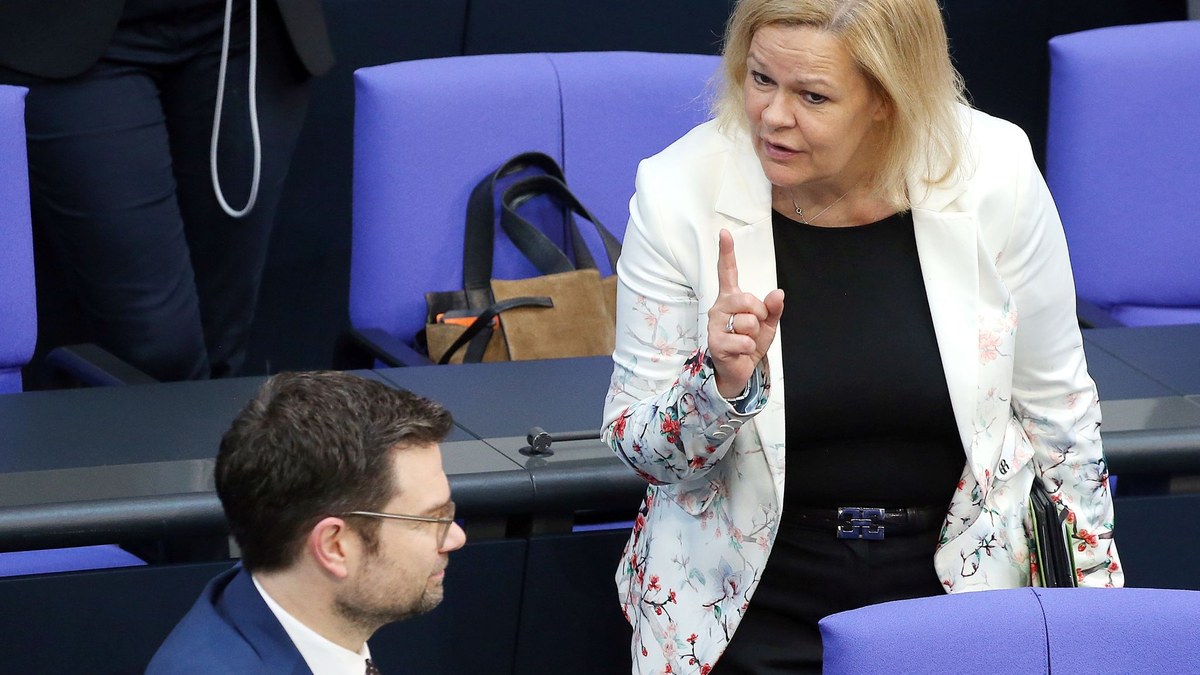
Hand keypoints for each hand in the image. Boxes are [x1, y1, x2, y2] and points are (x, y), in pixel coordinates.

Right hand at [707, 229, 783, 397]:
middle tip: (754, 326)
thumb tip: (778, 293)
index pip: (727, 271)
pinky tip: (741, 351)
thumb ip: (773, 308)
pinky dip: (749, 348)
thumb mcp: (767, 324)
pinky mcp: (715, 342)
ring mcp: (715, 324)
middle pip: (746, 299)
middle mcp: (720, 307)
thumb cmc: (749, 342)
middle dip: (759, 314)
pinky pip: (744, 340)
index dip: (726, 252)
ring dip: (754, 334)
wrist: (738, 369)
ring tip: (745, 340)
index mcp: (731, 298)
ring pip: (747, 322)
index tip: (724, 233)